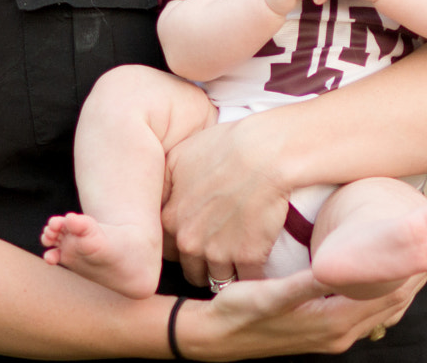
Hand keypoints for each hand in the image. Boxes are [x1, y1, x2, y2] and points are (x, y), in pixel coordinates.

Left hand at [163, 113, 288, 286]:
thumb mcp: (180, 155)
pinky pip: (248, 278)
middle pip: (190, 269)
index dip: (183, 244)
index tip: (198, 238)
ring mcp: (217, 252)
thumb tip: (161, 196)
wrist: (265, 152)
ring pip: (218, 279)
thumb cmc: (226, 146)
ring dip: (228, 271)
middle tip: (220, 249)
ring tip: (241, 257)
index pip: (167, 250)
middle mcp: (188, 240)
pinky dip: (254, 274)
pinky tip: (260, 258)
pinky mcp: (247, 258)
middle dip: (202, 263)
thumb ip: (165, 183)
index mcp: (170, 218)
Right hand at [190, 271, 419, 356]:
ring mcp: (331, 334)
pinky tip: (380, 274)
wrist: (215, 338)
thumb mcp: (273, 293)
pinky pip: (363, 311)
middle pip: (390, 302)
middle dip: (413, 274)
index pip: (387, 294)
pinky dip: (379, 292)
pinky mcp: (322, 330)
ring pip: (379, 307)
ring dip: (399, 283)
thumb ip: (308, 281)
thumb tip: (340, 265)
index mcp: (332, 322)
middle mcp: (338, 333)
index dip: (411, 269)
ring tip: (417, 255)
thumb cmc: (241, 311)